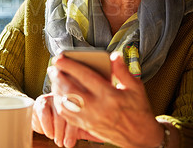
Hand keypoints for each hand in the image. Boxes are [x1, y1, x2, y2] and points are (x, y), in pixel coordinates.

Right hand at [32, 93, 82, 146]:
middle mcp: (67, 98)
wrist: (42, 117)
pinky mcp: (42, 101)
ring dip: (57, 131)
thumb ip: (87, 131)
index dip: (74, 131)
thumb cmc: (62, 122)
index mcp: (78, 102)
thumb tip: (104, 138)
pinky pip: (44, 113)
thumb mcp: (76, 127)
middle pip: (69, 114)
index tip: (70, 144)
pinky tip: (49, 133)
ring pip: (58, 114)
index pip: (80, 114)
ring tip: (57, 140)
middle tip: (64, 144)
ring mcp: (55, 98)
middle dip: (66, 132)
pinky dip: (47, 126)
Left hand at [48, 52, 164, 147]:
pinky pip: (67, 115)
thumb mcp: (135, 87)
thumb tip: (114, 55)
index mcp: (110, 95)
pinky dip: (59, 103)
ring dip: (56, 90)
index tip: (59, 58)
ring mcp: (90, 119)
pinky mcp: (86, 126)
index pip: (85, 77)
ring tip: (54, 78)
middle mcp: (98, 108)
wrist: (140, 137)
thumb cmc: (138, 109)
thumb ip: (122, 70)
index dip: (70, 66)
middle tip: (52, 67)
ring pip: (65, 104)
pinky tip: (59, 94)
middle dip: (58, 77)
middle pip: (70, 91)